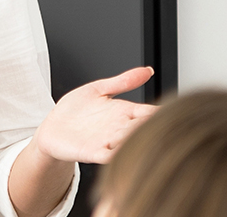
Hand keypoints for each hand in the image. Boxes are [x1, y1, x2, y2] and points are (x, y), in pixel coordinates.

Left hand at [35, 67, 157, 163]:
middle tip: (164, 128)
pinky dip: (115, 155)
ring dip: (135, 141)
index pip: (149, 113)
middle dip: (153, 129)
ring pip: (128, 143)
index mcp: (124, 112)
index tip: (174, 113)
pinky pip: (107, 156)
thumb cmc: (75, 111)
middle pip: (142, 129)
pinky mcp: (90, 152)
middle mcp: (119, 128)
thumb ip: (124, 81)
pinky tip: (120, 150)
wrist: (51, 128)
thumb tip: (148, 70)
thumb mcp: (99, 89)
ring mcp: (106, 142)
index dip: (162, 113)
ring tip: (143, 137)